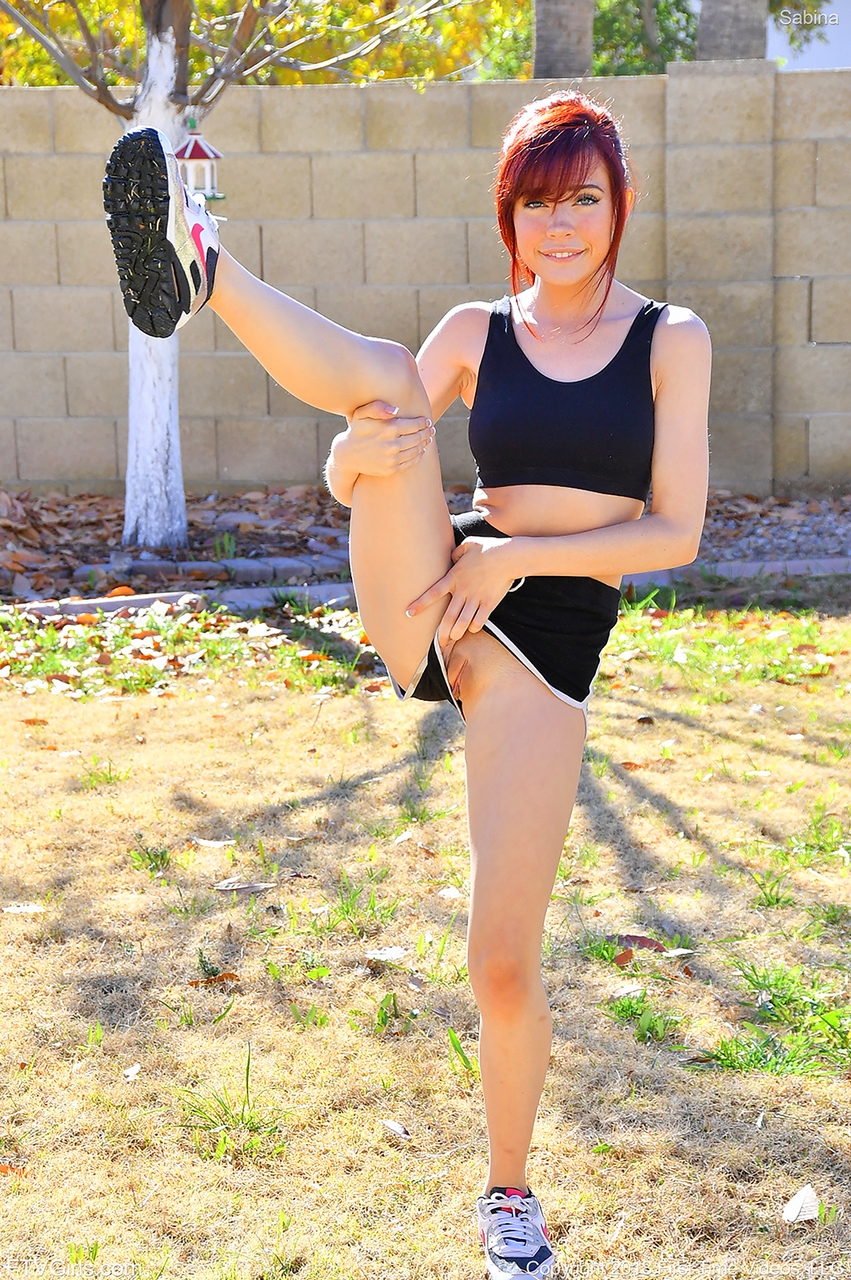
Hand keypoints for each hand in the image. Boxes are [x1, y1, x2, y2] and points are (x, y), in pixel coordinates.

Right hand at [334, 401, 434, 478]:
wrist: (347, 455)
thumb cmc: (356, 430)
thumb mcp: (362, 413)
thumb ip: (377, 407)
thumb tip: (396, 410)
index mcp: (388, 428)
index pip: (414, 425)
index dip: (423, 423)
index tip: (427, 421)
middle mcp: (392, 444)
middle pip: (417, 438)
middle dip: (426, 433)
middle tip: (431, 430)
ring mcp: (392, 458)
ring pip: (416, 450)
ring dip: (424, 444)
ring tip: (427, 439)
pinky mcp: (391, 469)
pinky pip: (410, 462)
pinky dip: (418, 456)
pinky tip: (420, 451)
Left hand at [406, 536, 520, 646]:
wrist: (509, 556)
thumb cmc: (490, 548)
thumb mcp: (468, 545)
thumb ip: (456, 552)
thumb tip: (452, 557)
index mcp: (454, 577)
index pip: (433, 593)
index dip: (420, 604)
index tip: (409, 613)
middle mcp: (462, 590)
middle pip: (448, 617)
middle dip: (441, 633)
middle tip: (438, 643)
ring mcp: (476, 598)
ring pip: (462, 623)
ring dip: (457, 633)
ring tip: (454, 638)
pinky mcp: (489, 603)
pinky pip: (479, 621)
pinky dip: (474, 627)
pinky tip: (472, 628)